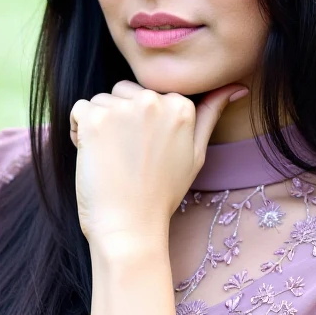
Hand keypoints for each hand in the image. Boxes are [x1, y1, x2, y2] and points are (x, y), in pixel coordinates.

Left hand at [69, 80, 247, 248]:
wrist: (131, 226)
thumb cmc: (161, 194)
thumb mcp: (196, 154)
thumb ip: (210, 115)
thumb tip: (237, 87)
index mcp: (181, 106)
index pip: (150, 96)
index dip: (141, 123)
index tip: (144, 151)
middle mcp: (154, 101)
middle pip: (125, 93)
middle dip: (121, 118)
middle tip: (127, 156)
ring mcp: (123, 109)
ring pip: (102, 101)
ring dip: (100, 125)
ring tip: (112, 158)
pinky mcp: (95, 119)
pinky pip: (79, 109)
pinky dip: (79, 130)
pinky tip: (92, 155)